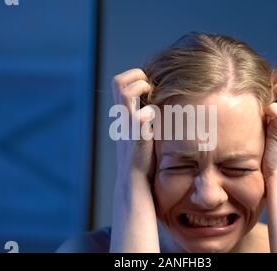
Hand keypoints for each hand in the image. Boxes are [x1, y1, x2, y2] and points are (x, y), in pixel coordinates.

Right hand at [110, 68, 159, 251]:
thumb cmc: (142, 162)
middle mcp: (122, 119)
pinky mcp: (137, 139)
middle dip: (136, 76)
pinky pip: (140, 117)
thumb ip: (145, 119)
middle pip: (118, 81)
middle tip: (152, 88)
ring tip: (154, 101)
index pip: (119, 82)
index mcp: (123, 116)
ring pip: (125, 92)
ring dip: (141, 88)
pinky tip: (157, 120)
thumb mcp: (142, 135)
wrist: (134, 187)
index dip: (134, 77)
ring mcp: (127, 128)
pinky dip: (149, 114)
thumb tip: (158, 105)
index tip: (151, 86)